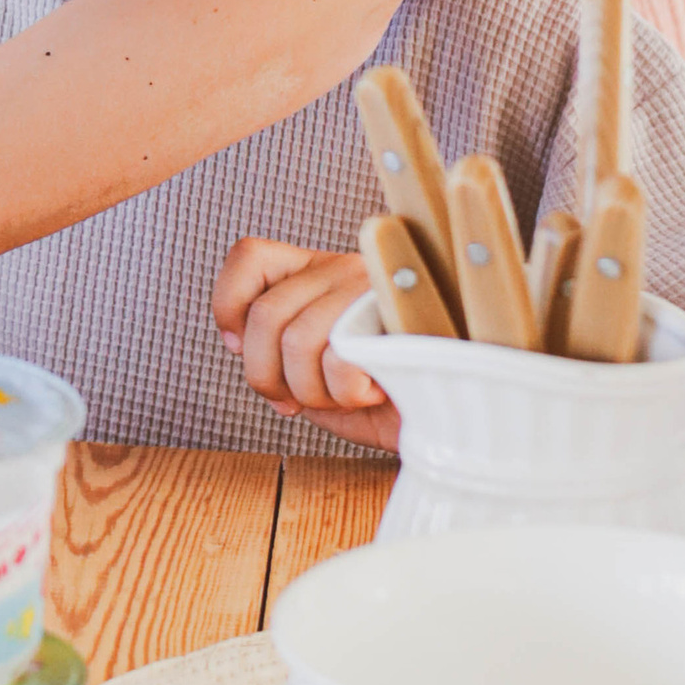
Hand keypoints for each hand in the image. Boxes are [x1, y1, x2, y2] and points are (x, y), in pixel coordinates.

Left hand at [212, 238, 400, 451]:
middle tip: (303, 398)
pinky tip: (373, 391)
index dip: (230, 307)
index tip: (240, 350)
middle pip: (265, 315)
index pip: (248, 255)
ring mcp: (375, 290)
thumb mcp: (311, 377)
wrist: (455, 429)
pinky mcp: (404, 318)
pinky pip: (340, 356)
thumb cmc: (383, 403)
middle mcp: (344, 269)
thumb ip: (273, 354)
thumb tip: (239, 345)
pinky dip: (347, 392)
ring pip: (298, 339)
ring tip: (345, 396)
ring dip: (313, 391)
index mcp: (316, 273)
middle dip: (269, 376)